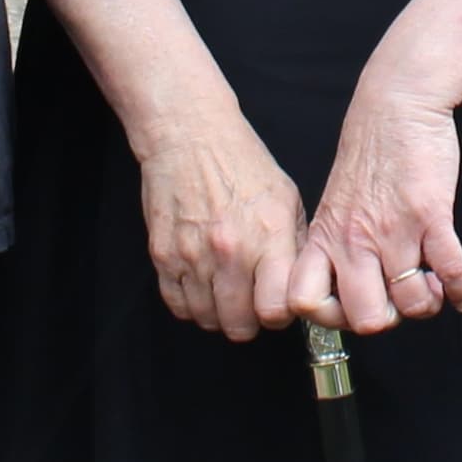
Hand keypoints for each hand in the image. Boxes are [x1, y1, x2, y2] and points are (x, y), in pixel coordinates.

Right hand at [132, 106, 307, 341]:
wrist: (190, 136)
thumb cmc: (240, 162)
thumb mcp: (286, 198)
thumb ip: (294, 248)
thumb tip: (298, 287)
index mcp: (268, 236)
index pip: (277, 310)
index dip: (279, 314)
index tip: (276, 304)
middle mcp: (230, 251)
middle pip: (240, 325)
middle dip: (250, 320)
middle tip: (251, 301)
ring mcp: (193, 256)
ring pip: (208, 320)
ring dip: (219, 313)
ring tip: (226, 292)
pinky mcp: (163, 255)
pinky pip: (177, 305)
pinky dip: (191, 304)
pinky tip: (202, 286)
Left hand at [293, 80, 461, 335]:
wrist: (395, 104)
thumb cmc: (367, 153)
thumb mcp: (334, 204)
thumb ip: (336, 246)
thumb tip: (345, 295)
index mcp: (326, 237)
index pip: (305, 303)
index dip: (329, 318)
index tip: (350, 308)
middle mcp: (355, 240)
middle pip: (366, 318)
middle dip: (388, 319)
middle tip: (397, 301)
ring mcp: (394, 229)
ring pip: (413, 302)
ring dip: (428, 302)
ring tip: (431, 286)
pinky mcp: (431, 215)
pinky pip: (451, 271)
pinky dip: (460, 291)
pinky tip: (459, 292)